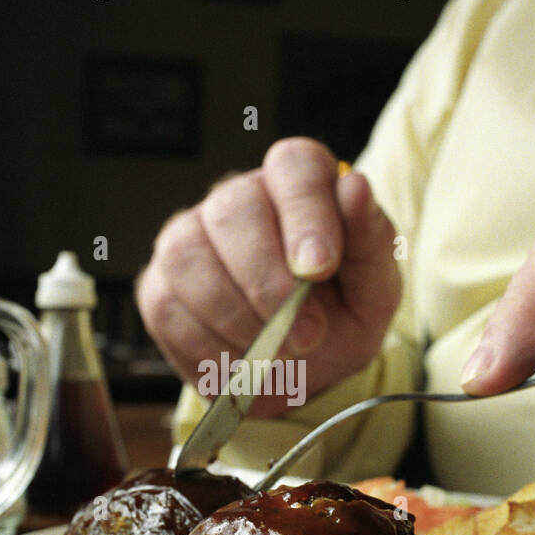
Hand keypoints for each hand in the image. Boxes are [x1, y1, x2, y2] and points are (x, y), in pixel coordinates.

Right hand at [137, 137, 400, 416]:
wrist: (305, 367)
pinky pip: (167, 308)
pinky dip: (209, 347)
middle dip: (267, 282)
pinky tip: (242, 363)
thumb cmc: (343, 314)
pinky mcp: (159, 284)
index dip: (305, 213)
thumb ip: (370, 241)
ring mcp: (188, 237)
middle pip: (232, 212)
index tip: (319, 268)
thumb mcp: (375, 288)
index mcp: (298, 183)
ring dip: (237, 319)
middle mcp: (236, 198)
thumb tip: (354, 186)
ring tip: (276, 354)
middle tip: (305, 336)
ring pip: (189, 260)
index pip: (293, 166)